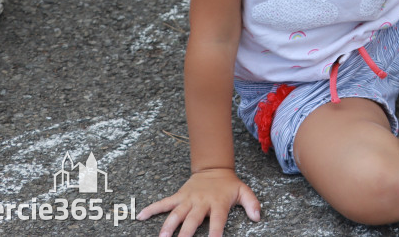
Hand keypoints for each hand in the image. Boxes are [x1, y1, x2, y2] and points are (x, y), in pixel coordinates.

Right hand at [137, 168, 260, 236]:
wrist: (214, 167)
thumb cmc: (229, 185)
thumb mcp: (244, 192)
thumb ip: (252, 203)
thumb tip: (258, 217)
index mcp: (218, 204)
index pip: (218, 221)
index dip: (216, 232)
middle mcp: (201, 202)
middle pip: (192, 220)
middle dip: (185, 234)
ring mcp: (189, 199)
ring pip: (176, 213)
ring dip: (168, 226)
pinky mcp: (179, 196)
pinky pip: (164, 203)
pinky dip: (152, 208)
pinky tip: (140, 216)